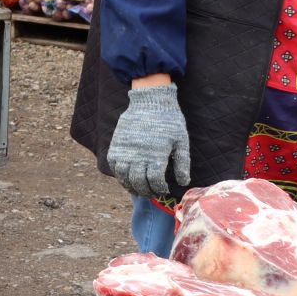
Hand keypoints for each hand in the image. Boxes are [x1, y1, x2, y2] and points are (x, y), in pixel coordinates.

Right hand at [107, 83, 190, 198]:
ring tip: (137, 189)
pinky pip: (113, 164)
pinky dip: (118, 173)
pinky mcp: (116, 144)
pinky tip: (125, 176)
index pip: (155, 181)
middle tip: (151, 193)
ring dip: (130, 185)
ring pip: (123, 175)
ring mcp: (125, 150)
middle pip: (138, 181)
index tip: (163, 189)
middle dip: (146, 191)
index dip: (159, 188)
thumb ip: (182, 163)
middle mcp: (138, 155)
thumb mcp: (182, 141)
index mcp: (156, 155)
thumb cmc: (170, 121)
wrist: (150, 102)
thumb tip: (183, 182)